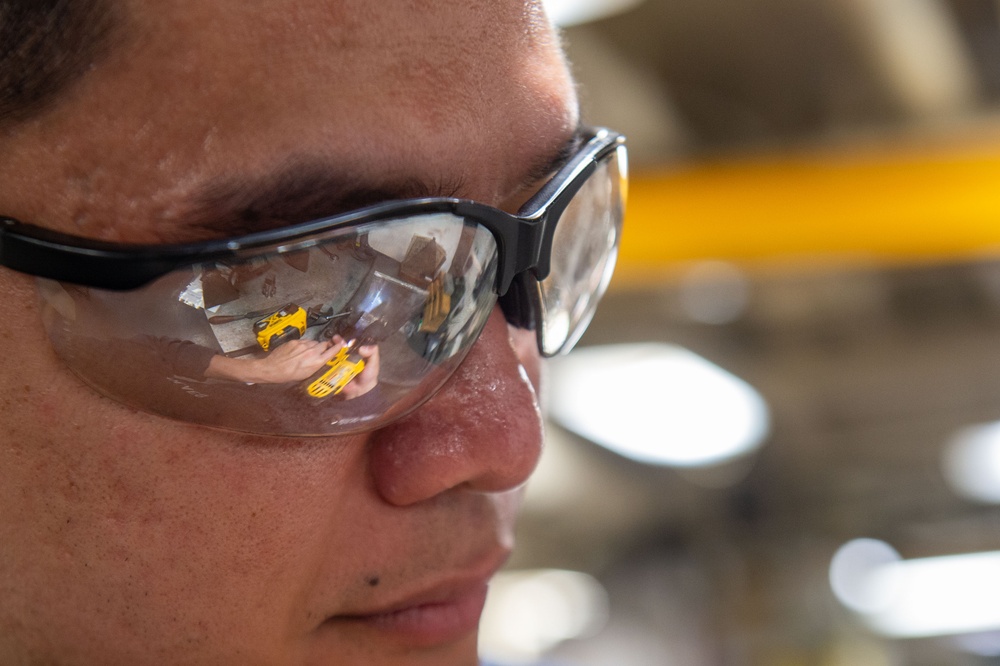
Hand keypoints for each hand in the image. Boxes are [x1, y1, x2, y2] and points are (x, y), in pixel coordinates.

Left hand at [207, 339, 336, 383]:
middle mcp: (312, 352)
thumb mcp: (306, 374)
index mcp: (316, 362)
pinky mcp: (295, 341)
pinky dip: (303, 345)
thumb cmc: (289, 375)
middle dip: (324, 347)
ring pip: (313, 342)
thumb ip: (316, 364)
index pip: (332, 351)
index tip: (341, 345)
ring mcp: (303, 345)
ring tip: (306, 353)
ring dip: (313, 346)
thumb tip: (322, 358)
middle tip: (320, 351)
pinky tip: (298, 351)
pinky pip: (304, 341)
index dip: (337, 347)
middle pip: (324, 344)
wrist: (272, 368)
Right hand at [330, 335, 379, 398]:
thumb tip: (362, 348)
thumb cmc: (369, 375)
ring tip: (329, 346)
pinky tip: (324, 356)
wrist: (361, 391)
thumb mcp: (373, 363)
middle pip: (339, 346)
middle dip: (336, 342)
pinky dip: (325, 359)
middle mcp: (347, 356)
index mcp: (356, 352)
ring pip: (333, 353)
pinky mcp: (334, 370)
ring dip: (329, 348)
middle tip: (334, 340)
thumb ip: (372, 353)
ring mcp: (339, 363)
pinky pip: (328, 364)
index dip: (346, 339)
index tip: (342, 338)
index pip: (350, 342)